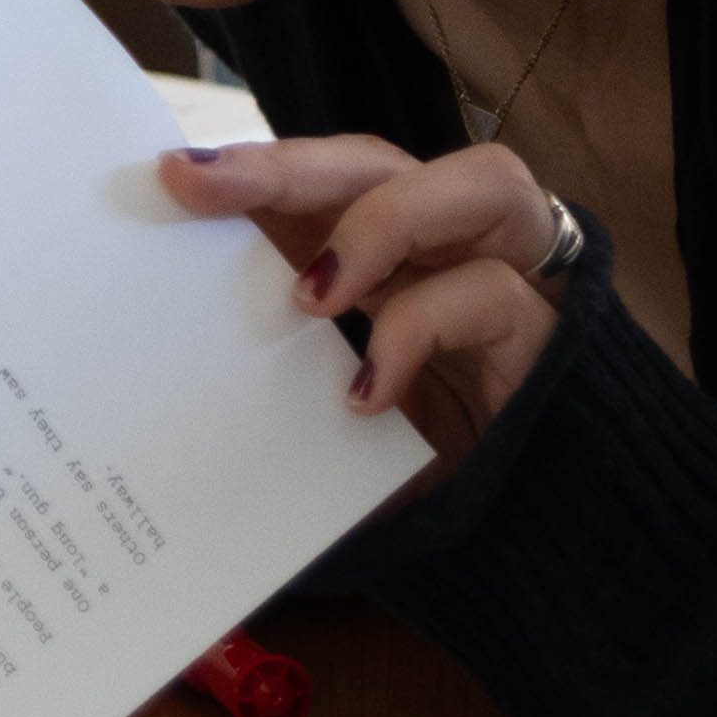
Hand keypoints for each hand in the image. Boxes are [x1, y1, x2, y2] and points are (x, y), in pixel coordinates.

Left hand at [161, 132, 571, 461]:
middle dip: (292, 165)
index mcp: (398, 259)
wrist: (528, 553)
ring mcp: (517, 283)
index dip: (260, 166)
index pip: (330, 180)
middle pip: (386, 162)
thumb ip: (282, 368)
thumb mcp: (331, 415)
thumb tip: (167, 353)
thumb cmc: (420, 477)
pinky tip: (368, 394)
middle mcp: (459, 251)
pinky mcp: (549, 337)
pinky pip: (491, 296)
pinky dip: (419, 328)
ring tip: (312, 293)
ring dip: (386, 220)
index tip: (174, 174)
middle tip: (205, 185)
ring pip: (486, 183)